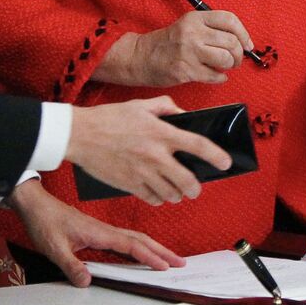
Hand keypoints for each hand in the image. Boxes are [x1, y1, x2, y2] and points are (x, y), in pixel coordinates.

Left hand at [7, 179, 184, 285]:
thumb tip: (87, 281)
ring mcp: (104, 230)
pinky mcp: (99, 231)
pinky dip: (140, 245)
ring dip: (154, 247)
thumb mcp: (54, 248)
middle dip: (162, 251)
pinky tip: (142, 252)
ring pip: (136, 238)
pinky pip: (126, 239)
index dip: (150, 256)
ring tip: (168, 258)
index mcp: (99, 232)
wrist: (37, 206)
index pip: (131, 245)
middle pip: (141, 240)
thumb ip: (71, 266)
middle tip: (180, 262)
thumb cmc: (45, 222)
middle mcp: (106, 230)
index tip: (165, 266)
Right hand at [66, 96, 230, 205]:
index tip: (225, 163)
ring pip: (171, 194)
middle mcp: (154, 155)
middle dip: (196, 187)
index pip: (198, 145)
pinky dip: (159, 198)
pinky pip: (152, 198)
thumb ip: (166, 107)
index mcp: (161, 132)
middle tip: (196, 187)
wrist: (80, 135)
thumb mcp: (140, 105)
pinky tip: (158, 192)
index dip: (216, 156)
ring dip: (178, 194)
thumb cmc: (109, 118)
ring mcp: (142, 172)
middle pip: (188, 180)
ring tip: (178, 190)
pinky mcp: (129, 185)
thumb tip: (183, 115)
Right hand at [96, 10, 254, 86]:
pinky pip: (215, 76)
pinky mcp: (185, 70)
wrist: (140, 57)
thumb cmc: (168, 43)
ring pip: (226, 59)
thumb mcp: (188, 26)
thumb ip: (212, 30)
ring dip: (230, 66)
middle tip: (236, 60)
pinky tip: (216, 76)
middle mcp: (193, 33)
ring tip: (224, 67)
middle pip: (231, 42)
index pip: (230, 20)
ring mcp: (189, 52)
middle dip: (239, 54)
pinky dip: (220, 78)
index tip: (247, 44)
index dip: (243, 33)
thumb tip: (242, 42)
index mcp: (195, 18)